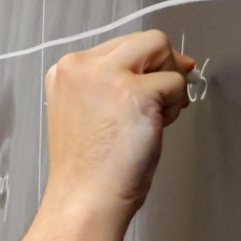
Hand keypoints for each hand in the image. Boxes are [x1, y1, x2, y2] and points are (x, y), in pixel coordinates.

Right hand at [43, 30, 193, 221]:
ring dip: (169, 83)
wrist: (84, 200)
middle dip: (162, 67)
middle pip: (144, 40)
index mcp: (64, 71)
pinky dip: (175, 107)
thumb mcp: (88, 110)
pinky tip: (156, 130)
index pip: (119, 47)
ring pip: (161, 49)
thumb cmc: (89, 168)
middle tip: (161, 104)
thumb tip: (175, 64)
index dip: (144, 66)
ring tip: (154, 119)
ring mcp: (107, 77)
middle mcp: (80, 66)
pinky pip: (176, 84)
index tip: (150, 92)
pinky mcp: (135, 93)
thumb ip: (115, 83)